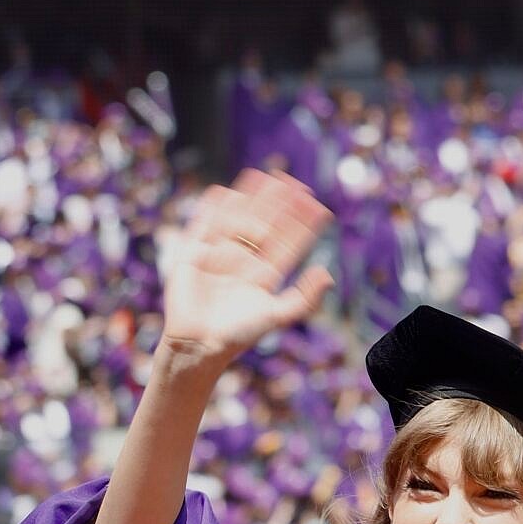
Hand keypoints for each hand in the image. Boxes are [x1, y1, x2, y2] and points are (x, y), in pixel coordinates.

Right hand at [160, 170, 332, 371]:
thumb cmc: (238, 334)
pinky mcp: (194, 252)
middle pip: (265, 224)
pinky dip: (214, 207)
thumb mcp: (277, 315)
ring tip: (267, 178)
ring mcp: (219, 254)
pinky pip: (205, 223)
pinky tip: (227, 191)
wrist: (199, 345)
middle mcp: (244, 260)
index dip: (301, 225)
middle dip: (280, 204)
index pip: (287, 243)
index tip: (317, 205)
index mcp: (264, 274)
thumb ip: (305, 298)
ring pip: (239, 218)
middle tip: (295, 182)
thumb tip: (328, 274)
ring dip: (253, 198)